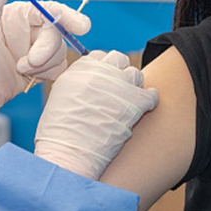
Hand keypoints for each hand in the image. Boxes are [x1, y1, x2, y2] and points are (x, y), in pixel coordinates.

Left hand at [0, 0, 88, 156]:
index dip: (68, 16)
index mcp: (17, 16)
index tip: (82, 27)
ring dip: (43, 64)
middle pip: (57, 33)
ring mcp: (35, 51)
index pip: (50, 10)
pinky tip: (28, 78)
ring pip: (60, 52)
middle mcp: (28, 31)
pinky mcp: (39, 70)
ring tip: (20, 69)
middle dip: (46, 50)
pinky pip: (59, 68)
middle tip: (29, 63)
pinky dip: (48, 74)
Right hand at [34, 50, 159, 178]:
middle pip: (119, 60)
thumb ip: (77, 83)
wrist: (69, 154)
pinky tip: (144, 108)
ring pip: (136, 75)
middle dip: (120, 73)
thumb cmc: (58, 134)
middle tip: (118, 90)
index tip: (103, 81)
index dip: (103, 69)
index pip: (99, 56)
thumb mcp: (59, 98)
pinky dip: (149, 100)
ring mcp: (120, 85)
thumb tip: (90, 84)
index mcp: (80, 69)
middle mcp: (101, 72)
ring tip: (128, 102)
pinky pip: (151, 95)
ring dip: (134, 86)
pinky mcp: (135, 103)